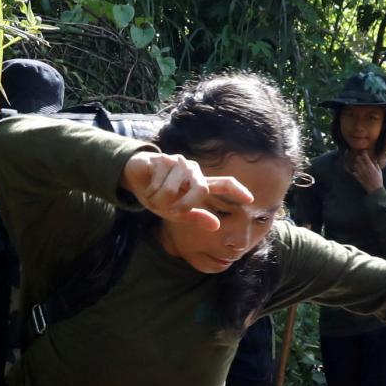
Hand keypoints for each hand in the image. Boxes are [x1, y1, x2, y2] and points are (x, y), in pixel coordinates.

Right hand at [124, 151, 253, 233]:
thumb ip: (195, 217)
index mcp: (200, 183)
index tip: (250, 200)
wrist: (135, 179)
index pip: (224, 184)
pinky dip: (150, 192)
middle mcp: (193, 170)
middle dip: (183, 206)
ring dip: (159, 200)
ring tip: (154, 195)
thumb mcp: (176, 212)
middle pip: (200, 190)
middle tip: (170, 210)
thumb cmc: (159, 195)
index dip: (237, 191)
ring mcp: (179, 162)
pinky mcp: (163, 159)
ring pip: (172, 191)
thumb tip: (216, 226)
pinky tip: (148, 186)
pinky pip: (159, 184)